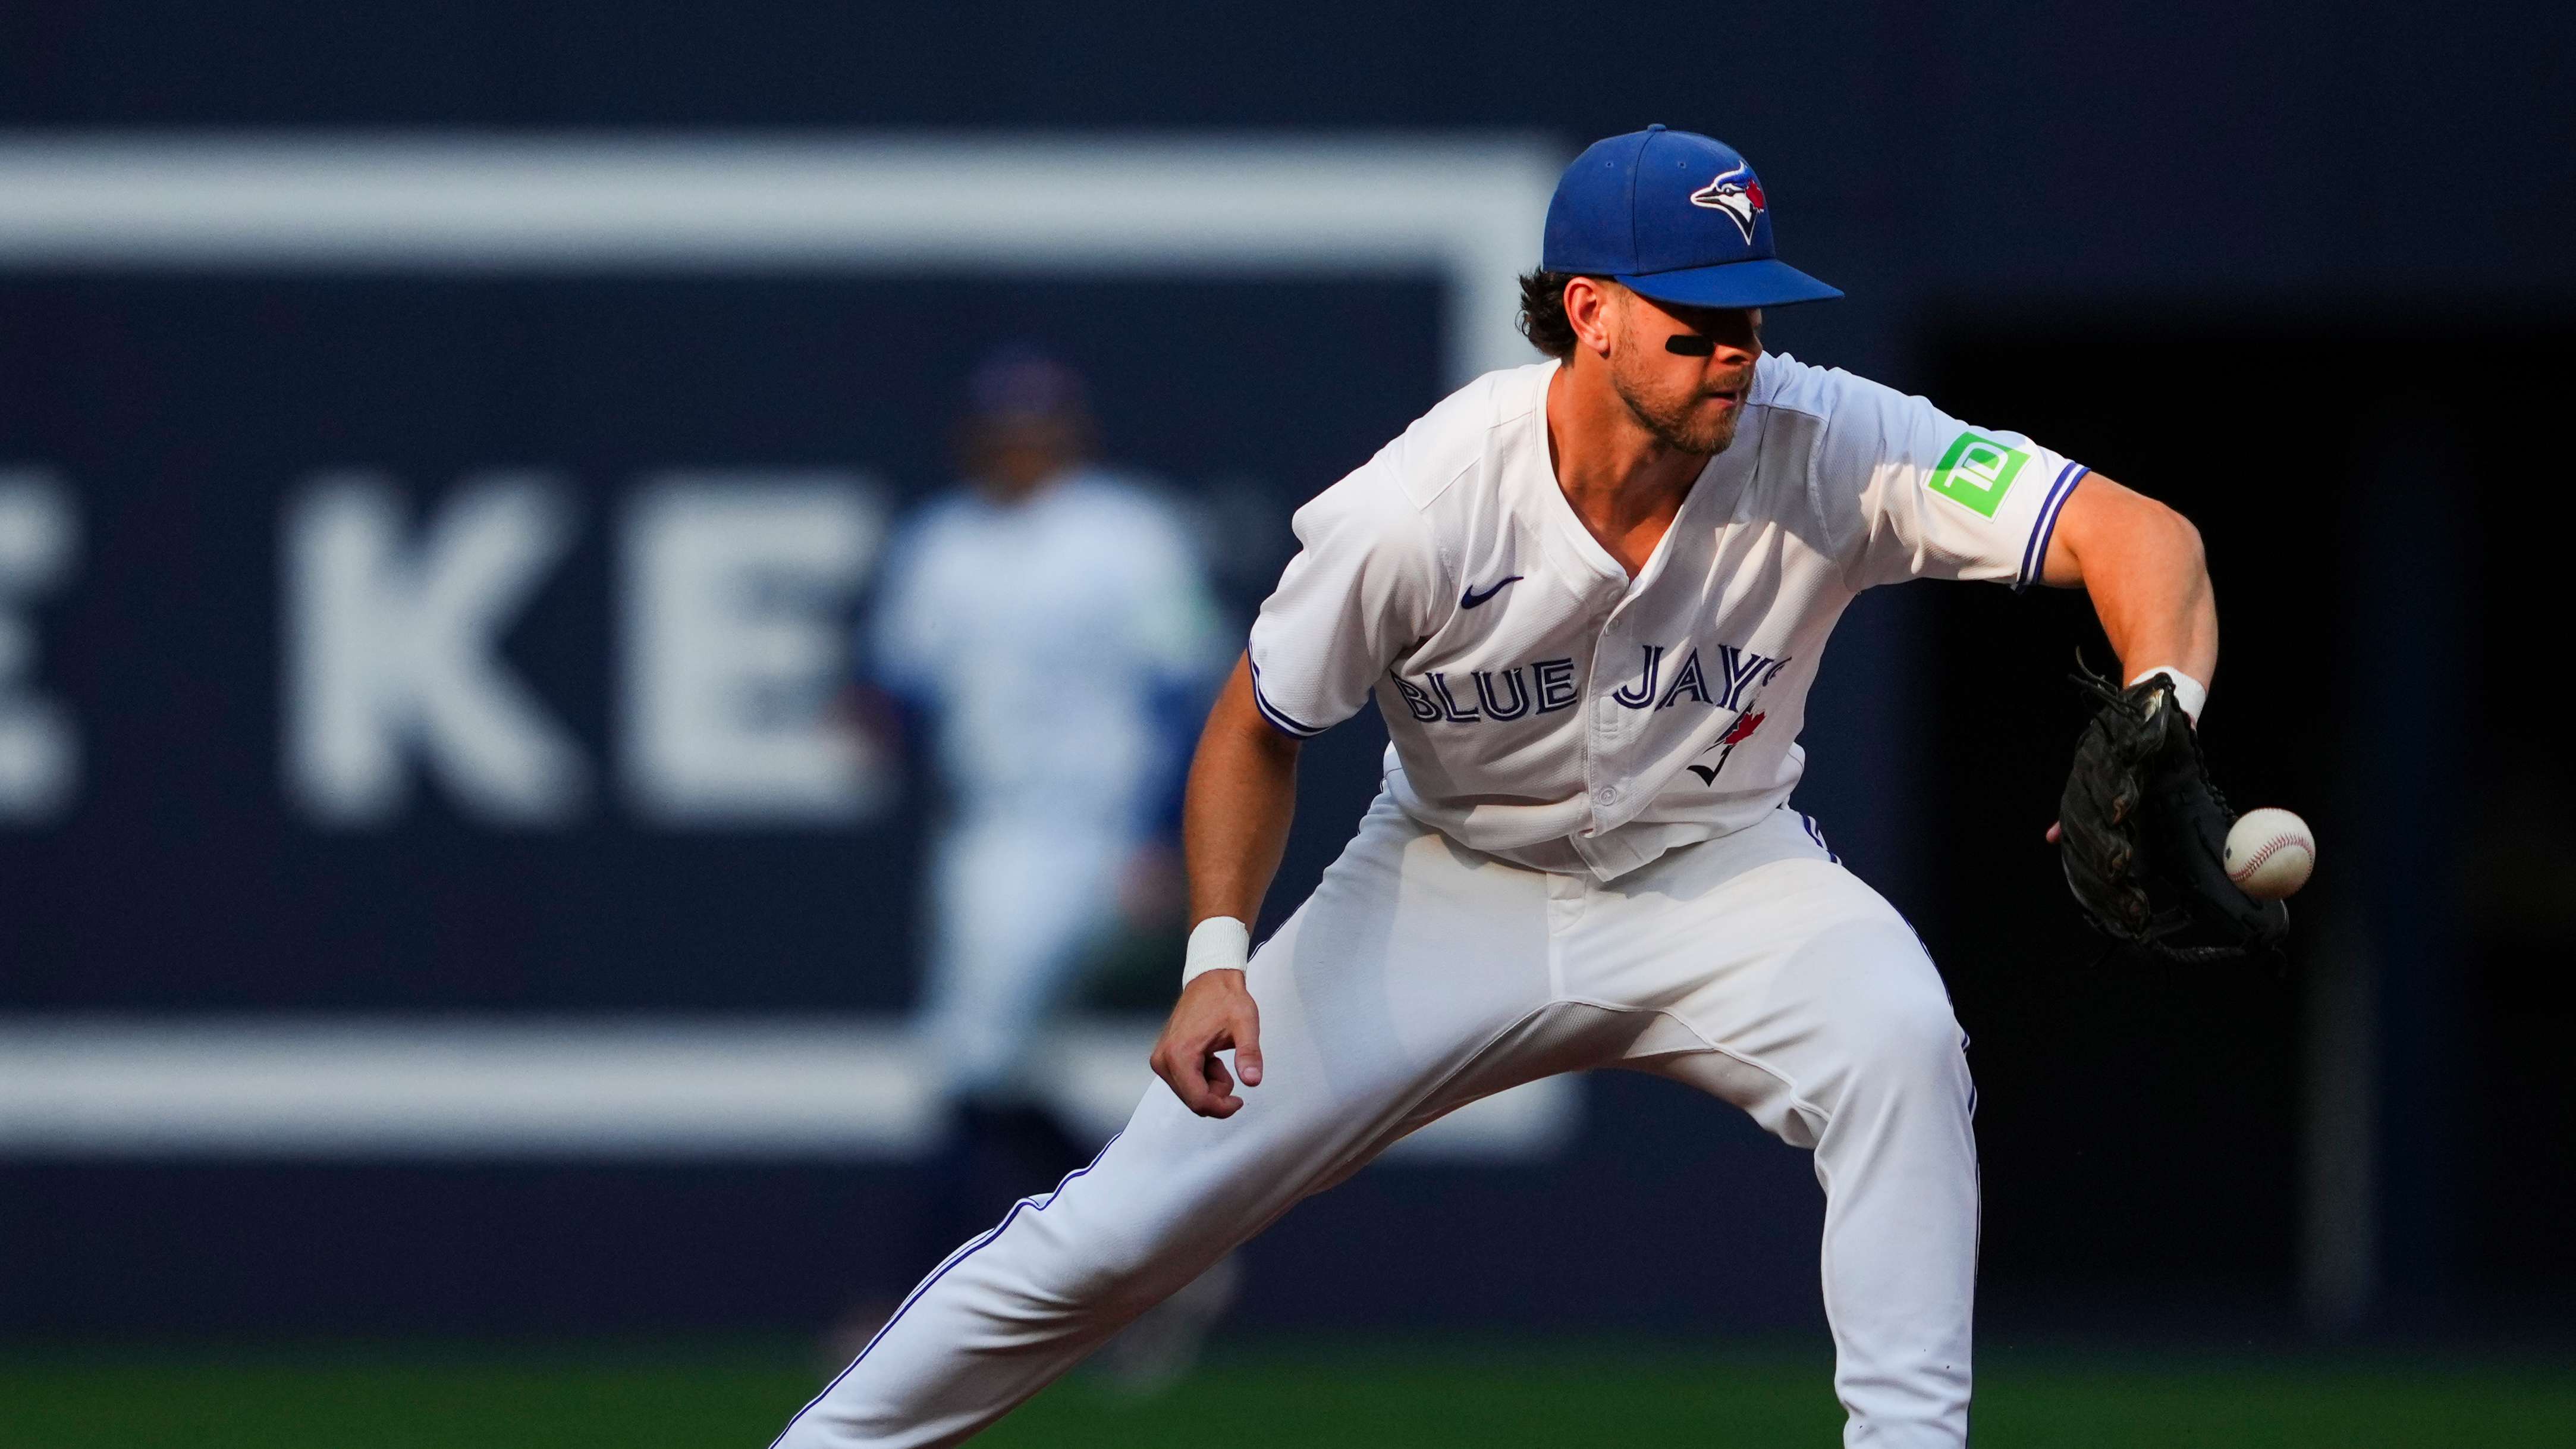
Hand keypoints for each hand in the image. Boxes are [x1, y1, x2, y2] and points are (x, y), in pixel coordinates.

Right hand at [1149, 970, 1263, 1117]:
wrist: (1210, 980)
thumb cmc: (1224, 998)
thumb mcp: (1245, 1025)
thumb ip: (1249, 1054)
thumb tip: (1252, 1079)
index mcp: (1179, 1054)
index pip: (1199, 1101)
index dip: (1222, 1107)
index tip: (1239, 1100)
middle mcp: (1163, 1060)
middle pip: (1193, 1100)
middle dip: (1216, 1092)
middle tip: (1228, 1067)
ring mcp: (1161, 1060)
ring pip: (1190, 1094)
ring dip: (1210, 1084)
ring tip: (1217, 1057)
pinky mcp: (1164, 1059)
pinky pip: (1186, 1083)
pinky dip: (1203, 1077)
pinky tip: (1209, 1056)